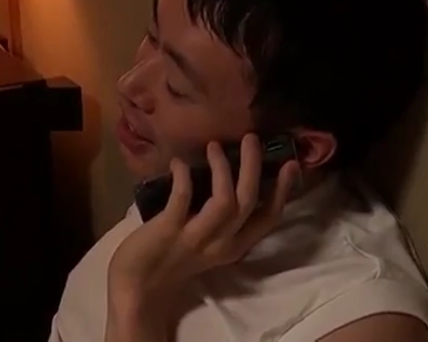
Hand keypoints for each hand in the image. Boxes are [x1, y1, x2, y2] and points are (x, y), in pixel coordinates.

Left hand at [104, 133, 298, 340]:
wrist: (136, 289)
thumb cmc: (170, 261)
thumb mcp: (206, 244)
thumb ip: (219, 220)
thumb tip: (227, 178)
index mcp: (234, 247)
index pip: (268, 219)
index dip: (283, 192)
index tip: (291, 165)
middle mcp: (221, 244)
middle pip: (249, 202)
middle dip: (253, 167)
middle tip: (252, 138)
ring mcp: (196, 237)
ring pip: (224, 202)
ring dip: (222, 170)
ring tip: (213, 146)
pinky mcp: (169, 231)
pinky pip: (182, 199)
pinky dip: (183, 177)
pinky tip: (178, 162)